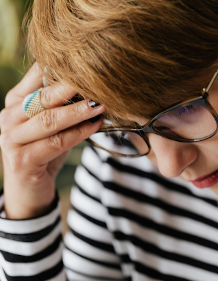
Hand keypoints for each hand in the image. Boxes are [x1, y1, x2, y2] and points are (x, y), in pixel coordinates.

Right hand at [0, 63, 104, 218]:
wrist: (29, 188)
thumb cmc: (44, 150)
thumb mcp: (52, 124)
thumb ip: (62, 105)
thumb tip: (92, 87)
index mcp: (15, 102)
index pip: (36, 77)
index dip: (60, 68)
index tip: (86, 63)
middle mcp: (8, 117)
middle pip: (43, 98)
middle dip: (71, 88)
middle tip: (97, 82)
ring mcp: (11, 139)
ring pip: (49, 120)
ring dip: (78, 112)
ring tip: (100, 105)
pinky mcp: (21, 160)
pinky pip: (56, 142)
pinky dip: (78, 133)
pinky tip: (94, 126)